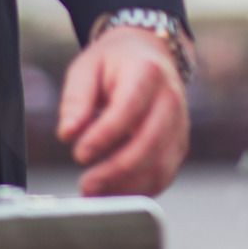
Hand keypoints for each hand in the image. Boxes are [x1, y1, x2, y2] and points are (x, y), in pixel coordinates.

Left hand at [56, 26, 188, 195]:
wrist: (150, 55)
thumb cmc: (113, 64)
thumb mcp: (87, 68)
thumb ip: (75, 99)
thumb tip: (68, 133)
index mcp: (147, 73)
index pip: (128, 109)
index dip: (104, 136)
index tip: (79, 154)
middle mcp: (170, 99)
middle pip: (149, 143)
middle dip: (115, 170)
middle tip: (85, 184)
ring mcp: (180, 124)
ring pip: (160, 166)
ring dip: (127, 186)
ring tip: (95, 193)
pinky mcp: (179, 145)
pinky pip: (164, 176)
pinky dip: (138, 190)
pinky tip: (113, 193)